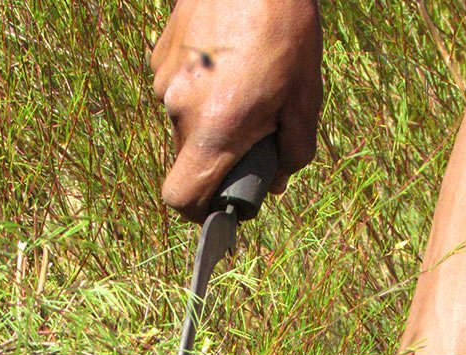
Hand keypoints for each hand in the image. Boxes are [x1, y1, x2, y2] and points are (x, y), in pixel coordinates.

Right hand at [151, 0, 321, 220]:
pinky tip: (228, 59)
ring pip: (185, 121)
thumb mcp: (304, 101)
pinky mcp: (161, 53)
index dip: (198, 212)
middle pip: (188, 159)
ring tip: (245, 82)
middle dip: (217, 157)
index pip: (182, 198)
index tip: (219, 205)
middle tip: (253, 132)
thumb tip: (277, 181)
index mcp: (213, 131)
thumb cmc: (285, 31)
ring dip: (211, 118)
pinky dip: (202, 88)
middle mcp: (179, 109)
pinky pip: (180, 88)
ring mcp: (164, 80)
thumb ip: (292, 153)